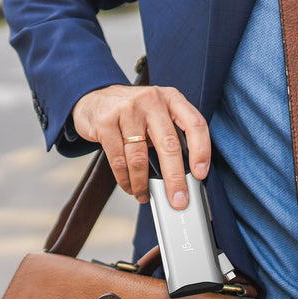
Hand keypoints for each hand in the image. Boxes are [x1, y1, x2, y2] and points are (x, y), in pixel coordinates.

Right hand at [71, 84, 209, 206]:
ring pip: (140, 157)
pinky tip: (130, 186)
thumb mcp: (159, 112)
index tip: (201, 174)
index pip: (195, 124)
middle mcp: (152, 100)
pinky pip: (119, 160)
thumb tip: (188, 173)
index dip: (202, 151)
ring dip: (143, 184)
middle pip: (169, 144)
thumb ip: (173, 133)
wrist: (95, 98)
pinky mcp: (106, 122)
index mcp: (171, 98)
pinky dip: (125, 180)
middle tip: (178, 200)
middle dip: (175, 178)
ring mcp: (127, 109)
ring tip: (145, 195)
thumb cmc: (134, 111)